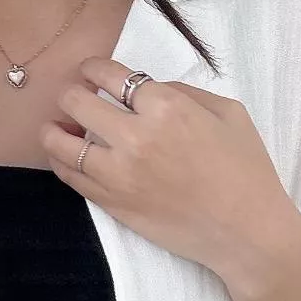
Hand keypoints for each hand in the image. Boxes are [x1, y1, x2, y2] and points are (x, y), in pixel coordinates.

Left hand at [43, 56, 300, 293]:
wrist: (247, 232)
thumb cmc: (246, 170)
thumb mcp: (229, 113)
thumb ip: (184, 92)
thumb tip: (148, 88)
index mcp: (166, 107)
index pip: (109, 75)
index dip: (91, 68)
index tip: (89, 71)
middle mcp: (135, 136)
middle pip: (76, 102)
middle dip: (71, 94)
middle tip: (74, 97)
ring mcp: (118, 173)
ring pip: (62, 143)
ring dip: (53, 129)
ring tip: (56, 127)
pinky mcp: (112, 203)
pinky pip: (71, 177)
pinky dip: (61, 161)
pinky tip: (65, 155)